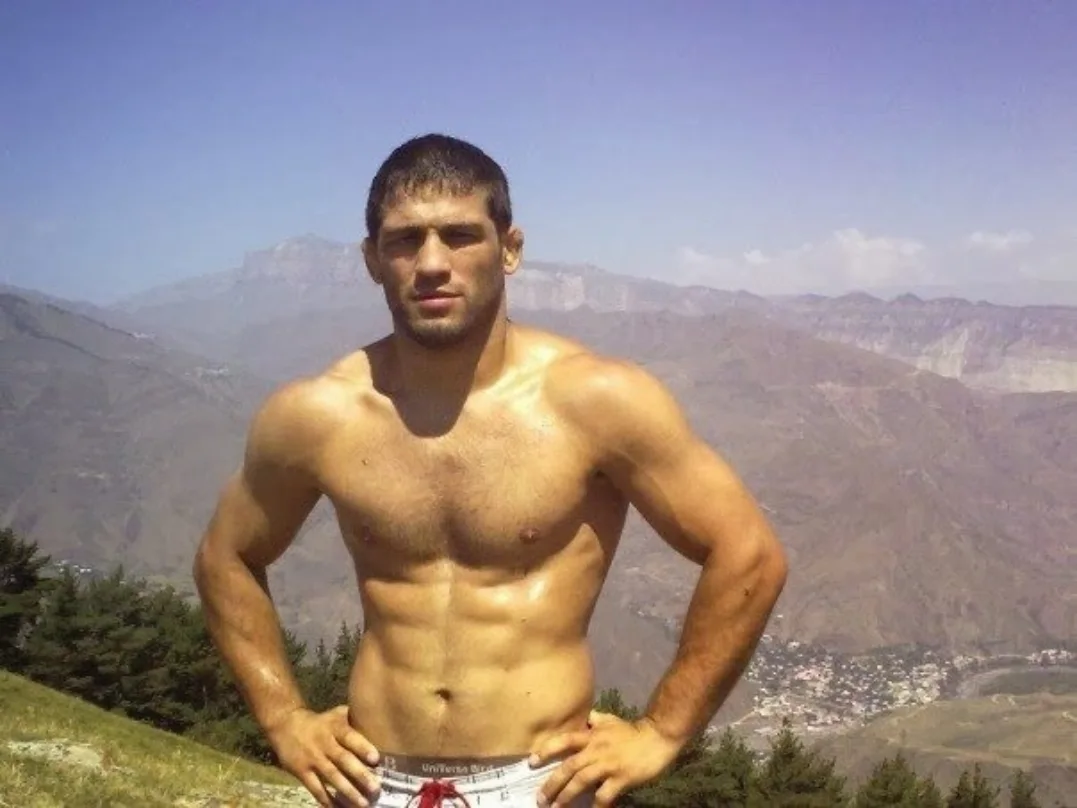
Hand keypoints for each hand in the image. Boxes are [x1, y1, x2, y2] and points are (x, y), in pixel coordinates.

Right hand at [267, 704, 380, 806]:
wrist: (285, 725)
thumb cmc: (320, 722)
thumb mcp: (335, 714)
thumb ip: (353, 718)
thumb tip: (377, 719)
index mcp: (335, 728)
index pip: (350, 737)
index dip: (363, 747)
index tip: (376, 759)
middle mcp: (325, 744)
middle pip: (343, 760)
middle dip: (360, 775)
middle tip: (376, 789)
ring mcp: (313, 759)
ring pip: (332, 777)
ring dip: (348, 792)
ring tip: (363, 803)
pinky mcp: (302, 773)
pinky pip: (316, 789)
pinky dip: (328, 801)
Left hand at [530, 710, 681, 806]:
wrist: (658, 736)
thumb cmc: (632, 730)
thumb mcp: (610, 720)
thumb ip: (596, 720)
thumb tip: (586, 717)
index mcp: (591, 735)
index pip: (564, 741)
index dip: (546, 750)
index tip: (531, 761)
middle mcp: (595, 749)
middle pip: (568, 766)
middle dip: (552, 783)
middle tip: (540, 798)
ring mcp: (608, 764)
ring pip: (581, 781)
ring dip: (566, 796)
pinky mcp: (621, 778)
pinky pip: (604, 796)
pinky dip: (595, 807)